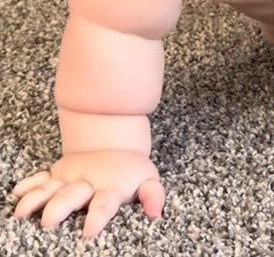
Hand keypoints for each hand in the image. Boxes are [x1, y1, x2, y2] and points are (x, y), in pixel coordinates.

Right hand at [10, 150, 164, 238]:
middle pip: (71, 195)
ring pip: (51, 188)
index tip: (88, 233)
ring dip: (36, 199)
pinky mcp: (57, 173)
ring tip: (22, 214)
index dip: (97, 217)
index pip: (104, 203)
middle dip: (59, 208)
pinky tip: (16, 193)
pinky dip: (28, 185)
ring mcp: (69, 177)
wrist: (114, 141)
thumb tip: (156, 213)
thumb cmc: (130, 171)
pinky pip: (40, 178)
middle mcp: (87, 182)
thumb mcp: (147, 179)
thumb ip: (152, 195)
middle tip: (48, 223)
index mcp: (110, 187)